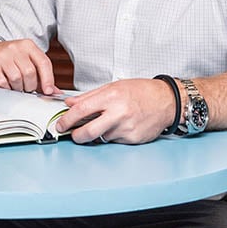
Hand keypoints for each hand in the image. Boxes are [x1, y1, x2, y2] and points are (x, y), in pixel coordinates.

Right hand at [0, 40, 58, 93]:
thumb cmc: (8, 61)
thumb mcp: (26, 62)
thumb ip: (41, 76)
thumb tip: (56, 92)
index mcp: (28, 45)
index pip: (43, 62)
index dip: (48, 79)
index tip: (48, 91)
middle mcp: (15, 47)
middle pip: (30, 73)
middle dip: (30, 86)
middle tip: (26, 88)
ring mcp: (2, 55)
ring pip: (17, 79)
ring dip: (17, 88)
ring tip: (15, 86)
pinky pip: (3, 83)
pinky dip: (6, 88)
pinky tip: (5, 85)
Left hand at [56, 78, 175, 144]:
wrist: (166, 101)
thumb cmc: (140, 91)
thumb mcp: (113, 86)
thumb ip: (89, 96)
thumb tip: (69, 103)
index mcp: (111, 97)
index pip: (81, 110)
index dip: (67, 119)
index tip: (60, 124)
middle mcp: (118, 113)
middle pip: (88, 132)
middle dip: (76, 135)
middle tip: (73, 134)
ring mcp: (126, 128)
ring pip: (101, 137)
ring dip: (99, 133)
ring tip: (108, 121)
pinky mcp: (133, 139)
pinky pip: (115, 141)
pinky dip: (112, 135)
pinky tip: (121, 126)